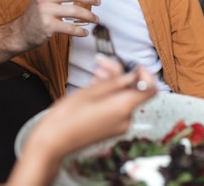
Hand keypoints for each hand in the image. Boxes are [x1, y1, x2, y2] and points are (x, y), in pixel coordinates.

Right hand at [7, 60, 155, 185]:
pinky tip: (95, 86)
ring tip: (96, 72)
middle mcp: (125, 119)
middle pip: (133, 91)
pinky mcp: (111, 129)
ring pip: (123, 98)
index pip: (150, 89)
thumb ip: (115, 81)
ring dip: (113, 83)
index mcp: (123, 108)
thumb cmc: (67, 117)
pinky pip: (116, 107)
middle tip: (103, 62)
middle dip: (120, 74)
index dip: (145, 73)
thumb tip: (133, 73)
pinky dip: (109, 95)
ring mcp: (119, 126)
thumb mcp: (90, 91)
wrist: (53, 141)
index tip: (133, 65)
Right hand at [15, 0, 99, 48]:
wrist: (21, 33)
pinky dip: (80, 31)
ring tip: (95, 19)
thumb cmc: (36, 14)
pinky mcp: (48, 26)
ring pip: (74, 11)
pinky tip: (84, 32)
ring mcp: (45, 12)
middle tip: (98, 1)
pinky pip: (70, 28)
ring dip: (89, 15)